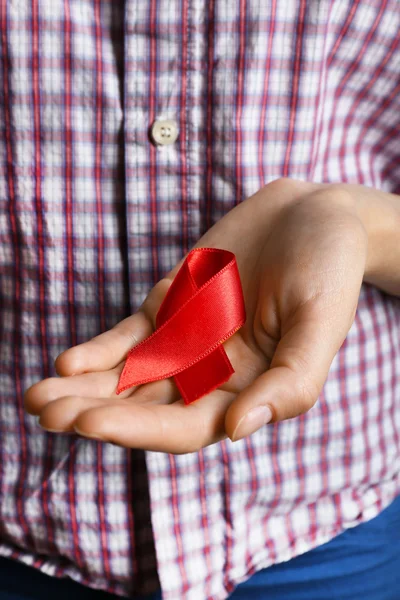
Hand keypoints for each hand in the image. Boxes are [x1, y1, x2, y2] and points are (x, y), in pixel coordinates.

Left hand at [24, 178, 388, 451]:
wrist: (313, 214)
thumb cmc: (327, 268)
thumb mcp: (320, 323)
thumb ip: (290, 382)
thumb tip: (236, 431)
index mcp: (249, 391)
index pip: (186, 425)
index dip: (139, 428)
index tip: (91, 423)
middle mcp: (212, 374)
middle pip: (146, 406)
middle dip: (95, 412)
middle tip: (46, 414)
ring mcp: (188, 341)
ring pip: (128, 376)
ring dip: (83, 388)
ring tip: (37, 398)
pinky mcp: (172, 308)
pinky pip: (131, 337)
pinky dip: (98, 351)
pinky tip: (67, 363)